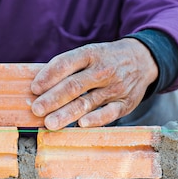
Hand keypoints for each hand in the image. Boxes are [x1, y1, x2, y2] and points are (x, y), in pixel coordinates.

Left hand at [30, 39, 157, 129]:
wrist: (143, 59)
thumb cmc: (106, 59)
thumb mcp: (90, 54)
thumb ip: (68, 67)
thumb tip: (39, 86)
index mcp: (91, 54)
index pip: (66, 63)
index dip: (49, 75)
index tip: (34, 88)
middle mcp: (103, 70)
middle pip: (74, 85)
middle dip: (53, 98)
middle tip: (36, 109)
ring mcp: (115, 87)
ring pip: (88, 102)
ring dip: (67, 113)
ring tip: (50, 123)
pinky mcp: (125, 103)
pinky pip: (110, 112)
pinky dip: (96, 118)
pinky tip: (81, 124)